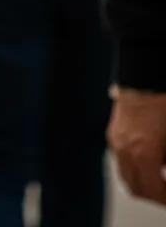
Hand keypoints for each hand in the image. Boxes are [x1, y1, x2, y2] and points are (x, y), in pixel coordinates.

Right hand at [108, 87, 165, 204]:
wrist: (144, 79)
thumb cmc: (161, 104)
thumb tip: (165, 172)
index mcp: (143, 153)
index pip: (154, 191)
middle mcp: (125, 149)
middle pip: (136, 188)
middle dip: (154, 195)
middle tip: (165, 193)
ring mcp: (116, 141)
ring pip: (125, 176)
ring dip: (142, 183)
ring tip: (159, 180)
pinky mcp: (113, 132)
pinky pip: (120, 160)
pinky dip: (133, 168)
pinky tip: (148, 162)